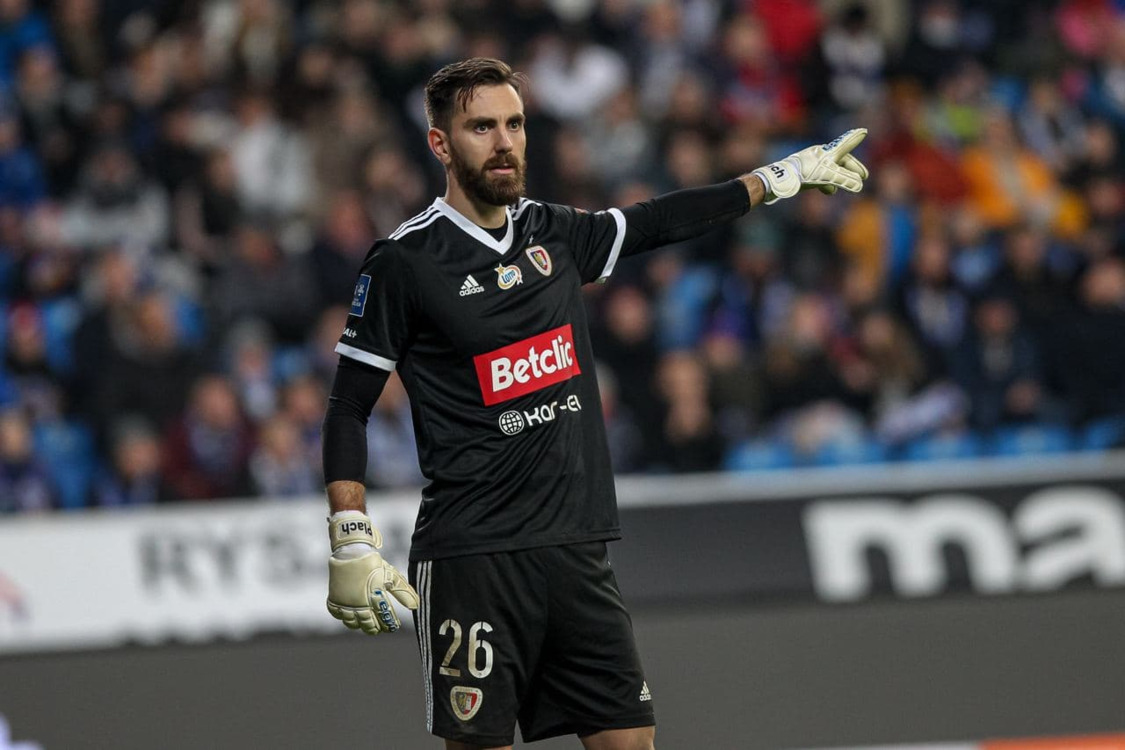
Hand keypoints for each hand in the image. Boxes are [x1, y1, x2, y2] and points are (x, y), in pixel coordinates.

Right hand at [326, 511, 418, 634]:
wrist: (352, 551)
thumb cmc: (373, 563)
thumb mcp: (391, 576)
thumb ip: (403, 592)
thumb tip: (415, 606)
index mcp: (374, 597)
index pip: (384, 617)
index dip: (390, 624)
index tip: (393, 627)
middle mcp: (359, 603)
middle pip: (367, 624)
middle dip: (375, 628)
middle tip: (379, 629)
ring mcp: (345, 602)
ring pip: (352, 622)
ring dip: (360, 625)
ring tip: (366, 625)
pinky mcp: (334, 598)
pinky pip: (337, 614)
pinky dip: (343, 618)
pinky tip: (349, 616)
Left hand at [752, 128, 869, 204]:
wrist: (779, 180)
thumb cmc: (804, 173)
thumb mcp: (827, 175)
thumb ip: (844, 179)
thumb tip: (859, 186)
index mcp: (827, 152)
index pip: (845, 144)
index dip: (854, 139)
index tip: (863, 131)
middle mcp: (820, 155)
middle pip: (841, 160)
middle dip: (853, 168)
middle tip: (864, 176)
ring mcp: (812, 164)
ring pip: (832, 169)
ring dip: (842, 177)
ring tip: (850, 185)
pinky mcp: (804, 174)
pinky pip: (821, 177)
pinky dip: (828, 183)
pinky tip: (828, 191)